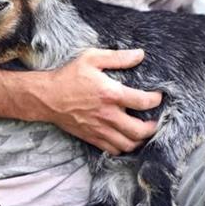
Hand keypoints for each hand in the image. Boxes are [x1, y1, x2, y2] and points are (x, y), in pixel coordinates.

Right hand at [38, 48, 161, 154]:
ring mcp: (99, 129)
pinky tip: (126, 139)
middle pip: (139, 131)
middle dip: (153, 127)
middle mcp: (107, 115)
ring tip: (143, 131)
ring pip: (128, 144)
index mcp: (110, 94)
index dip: (155, 100)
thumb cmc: (68, 76)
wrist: (47, 97)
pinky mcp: (92, 137)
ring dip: (140, 140)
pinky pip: (113, 150)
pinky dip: (123, 148)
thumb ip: (118, 57)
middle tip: (155, 120)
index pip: (143, 102)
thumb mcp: (91, 58)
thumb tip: (139, 55)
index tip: (157, 97)